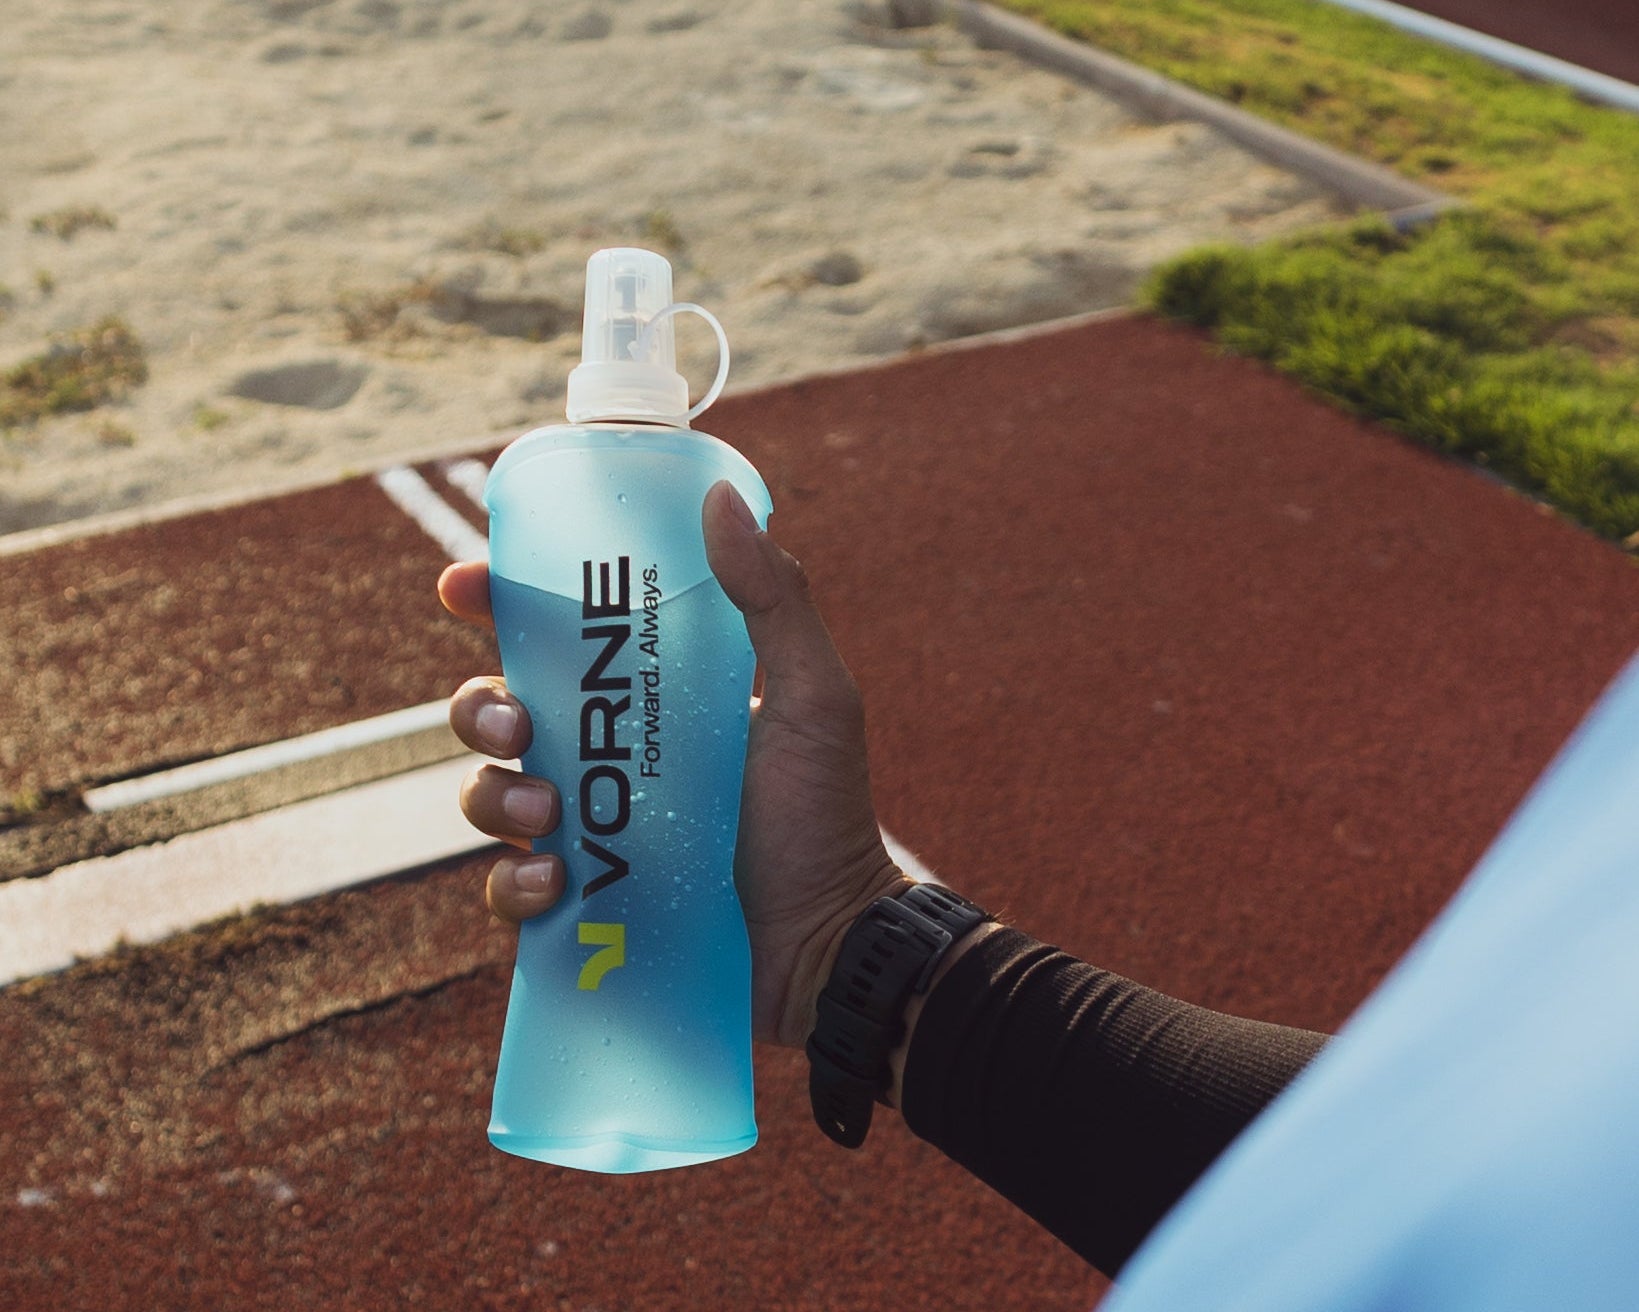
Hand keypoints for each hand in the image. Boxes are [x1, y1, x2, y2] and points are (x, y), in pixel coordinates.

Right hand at [439, 480, 908, 1049]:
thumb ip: (774, 599)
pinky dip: (516, 883)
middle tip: (518, 727)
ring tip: (548, 811)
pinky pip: (510, 887)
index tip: (462, 586)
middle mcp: (608, 757)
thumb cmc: (826, 814)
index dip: (495, 604)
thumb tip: (716, 498)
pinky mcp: (581, 906)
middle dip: (479, 709)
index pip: (553, 636)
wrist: (830, 943)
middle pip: (497, 711)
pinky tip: (556, 883)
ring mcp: (588, 832)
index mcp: (650, 695)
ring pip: (488, 794)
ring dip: (495, 794)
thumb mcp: (812, 695)